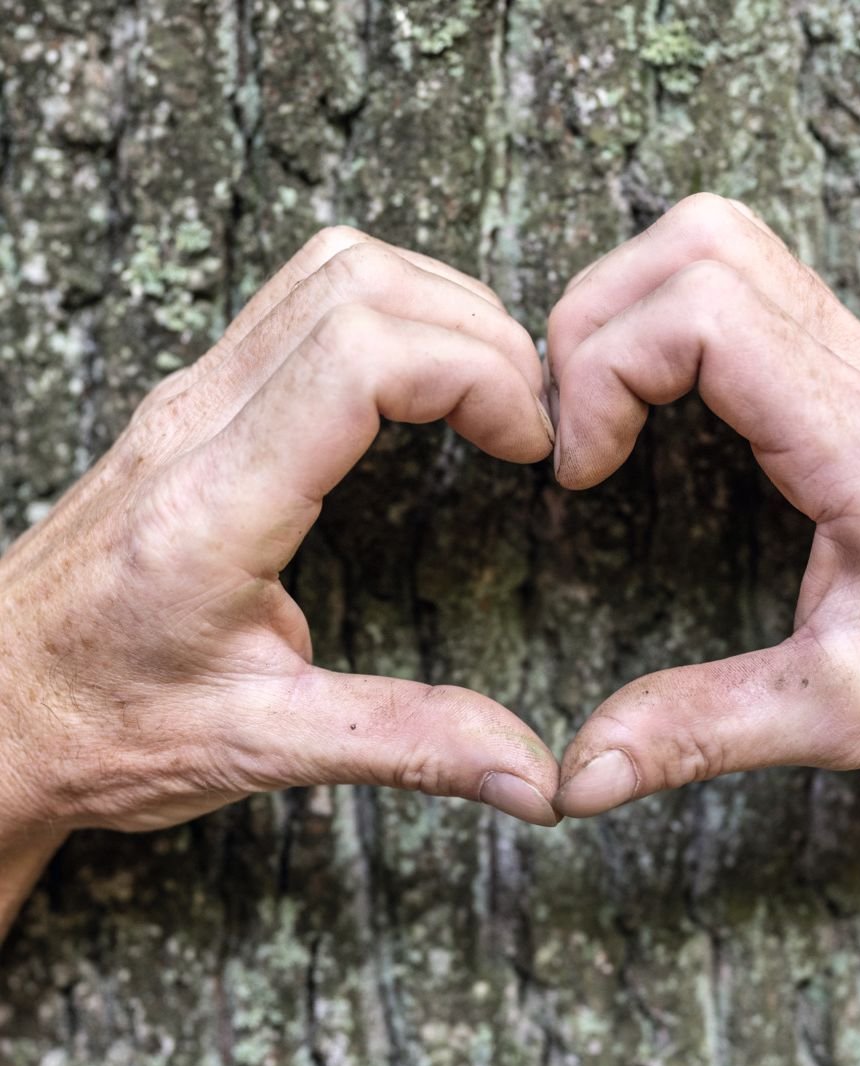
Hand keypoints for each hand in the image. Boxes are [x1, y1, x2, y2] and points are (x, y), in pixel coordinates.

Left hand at [0, 227, 560, 864]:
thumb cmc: (100, 726)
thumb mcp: (262, 747)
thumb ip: (410, 746)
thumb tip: (532, 776)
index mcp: (214, 507)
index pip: (360, 356)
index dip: (475, 374)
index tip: (526, 443)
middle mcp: (194, 424)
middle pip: (358, 285)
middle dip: (477, 333)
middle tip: (528, 417)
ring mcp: (188, 399)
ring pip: (329, 269)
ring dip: (435, 306)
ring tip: (492, 389)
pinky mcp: (194, 401)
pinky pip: (303, 297)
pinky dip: (391, 311)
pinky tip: (424, 382)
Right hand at [548, 194, 859, 851]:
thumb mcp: (843, 716)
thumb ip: (698, 733)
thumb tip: (577, 776)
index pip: (704, 310)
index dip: (605, 370)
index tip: (581, 471)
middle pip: (700, 242)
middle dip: (597, 321)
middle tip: (574, 430)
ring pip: (720, 244)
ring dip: (629, 311)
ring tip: (601, 416)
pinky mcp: (854, 379)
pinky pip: (744, 290)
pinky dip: (667, 326)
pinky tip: (652, 412)